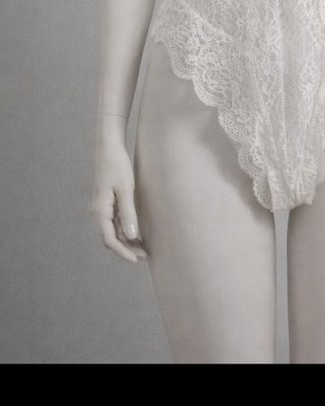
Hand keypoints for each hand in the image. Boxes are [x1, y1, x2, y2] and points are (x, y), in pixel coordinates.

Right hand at [90, 143, 147, 263]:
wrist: (109, 146)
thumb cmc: (117, 165)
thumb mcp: (126, 189)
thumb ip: (128, 214)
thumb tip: (131, 236)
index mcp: (99, 210)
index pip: (109, 239)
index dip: (123, 252)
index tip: (136, 260)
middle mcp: (98, 211)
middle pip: (110, 238)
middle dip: (126, 248)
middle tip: (145, 255)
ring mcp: (102, 207)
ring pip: (113, 230)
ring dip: (127, 240)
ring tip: (144, 246)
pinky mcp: (107, 201)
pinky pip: (115, 221)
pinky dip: (125, 229)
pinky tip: (138, 231)